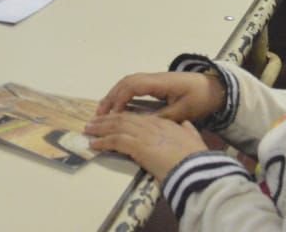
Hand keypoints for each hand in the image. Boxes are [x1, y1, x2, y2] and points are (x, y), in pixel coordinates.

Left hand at [84, 113, 208, 180]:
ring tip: (88, 130)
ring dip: (100, 128)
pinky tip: (93, 144)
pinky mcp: (137, 146)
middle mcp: (151, 125)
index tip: (112, 119)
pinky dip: (102, 141)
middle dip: (106, 120)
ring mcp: (143, 134)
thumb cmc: (196, 158)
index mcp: (164, 123)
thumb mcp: (195, 139)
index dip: (122, 117)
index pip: (137, 117)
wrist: (196, 169)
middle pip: (123, 118)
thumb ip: (188, 130)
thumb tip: (185, 124)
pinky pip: (115, 141)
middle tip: (93, 122)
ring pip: (116, 126)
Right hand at [95, 70, 224, 122]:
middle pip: (125, 83)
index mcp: (160, 83)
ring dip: (113, 96)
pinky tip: (117, 108)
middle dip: (110, 98)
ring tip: (102, 112)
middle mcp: (153, 78)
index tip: (112, 115)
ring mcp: (153, 80)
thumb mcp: (184, 111)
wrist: (215, 87)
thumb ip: (163, 117)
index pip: (133, 86)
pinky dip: (121, 95)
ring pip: (127, 83)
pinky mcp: (155, 84)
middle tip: (98, 116)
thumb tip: (143, 125)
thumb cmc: (201, 99)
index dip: (120, 99)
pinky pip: (133, 87)